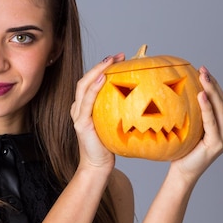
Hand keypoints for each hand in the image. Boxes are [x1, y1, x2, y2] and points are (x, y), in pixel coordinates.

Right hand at [70, 53, 125, 171]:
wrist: (98, 167)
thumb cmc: (109, 146)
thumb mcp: (116, 124)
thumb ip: (121, 110)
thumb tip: (144, 97)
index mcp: (86, 106)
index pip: (92, 81)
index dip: (103, 68)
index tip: (120, 58)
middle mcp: (79, 107)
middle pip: (86, 79)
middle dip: (101, 65)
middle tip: (118, 56)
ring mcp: (78, 115)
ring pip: (83, 86)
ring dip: (97, 71)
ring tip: (110, 62)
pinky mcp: (81, 123)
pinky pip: (86, 102)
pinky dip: (93, 89)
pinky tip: (102, 80)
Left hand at [170, 66, 222, 182]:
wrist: (183, 170)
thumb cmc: (185, 146)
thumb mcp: (192, 123)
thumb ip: (196, 109)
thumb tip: (185, 86)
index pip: (222, 100)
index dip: (213, 84)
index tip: (202, 69)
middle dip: (213, 83)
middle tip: (202, 69)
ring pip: (219, 108)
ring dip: (211, 90)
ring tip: (202, 76)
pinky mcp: (218, 143)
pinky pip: (211, 121)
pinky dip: (207, 107)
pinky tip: (201, 95)